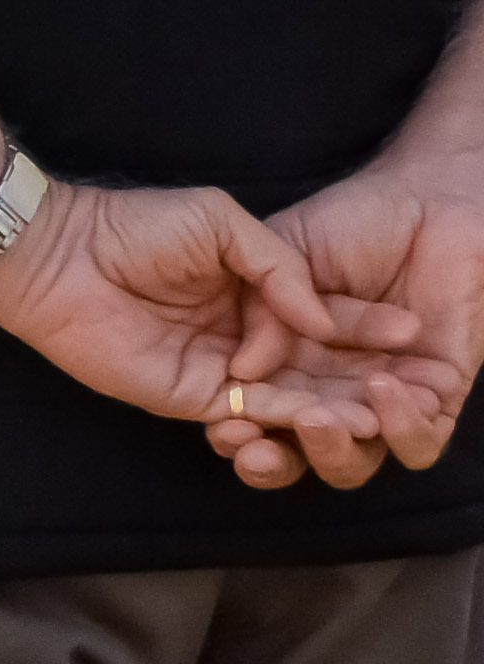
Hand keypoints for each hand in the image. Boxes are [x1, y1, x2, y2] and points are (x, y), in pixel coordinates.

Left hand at [0, 175, 403, 471]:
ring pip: (291, 398)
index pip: (325, 315)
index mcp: (258, 292)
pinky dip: (284, 418)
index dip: (366, 324)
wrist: (57, 253)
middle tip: (405, 384)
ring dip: (332, 406)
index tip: (412, 331)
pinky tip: (320, 416)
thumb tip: (321, 317)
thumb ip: (278, 267)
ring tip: (373, 409)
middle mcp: (246, 335)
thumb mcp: (221, 224)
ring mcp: (221, 370)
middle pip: (316, 364)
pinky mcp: (191, 396)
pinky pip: (249, 415)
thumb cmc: (132, 227)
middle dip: (361, 375)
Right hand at [253, 166, 483, 484]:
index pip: (254, 415)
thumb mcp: (281, 256)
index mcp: (285, 361)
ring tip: (319, 419)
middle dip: (276, 462)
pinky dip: (400, 426)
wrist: (424, 201)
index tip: (225, 432)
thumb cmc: (348, 221)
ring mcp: (383, 394)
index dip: (237, 435)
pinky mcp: (437, 393)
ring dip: (334, 451)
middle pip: (299, 452)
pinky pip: (420, 441)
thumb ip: (262, 310)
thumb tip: (244, 369)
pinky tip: (380, 385)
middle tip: (260, 451)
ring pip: (357, 461)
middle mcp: (331, 387)